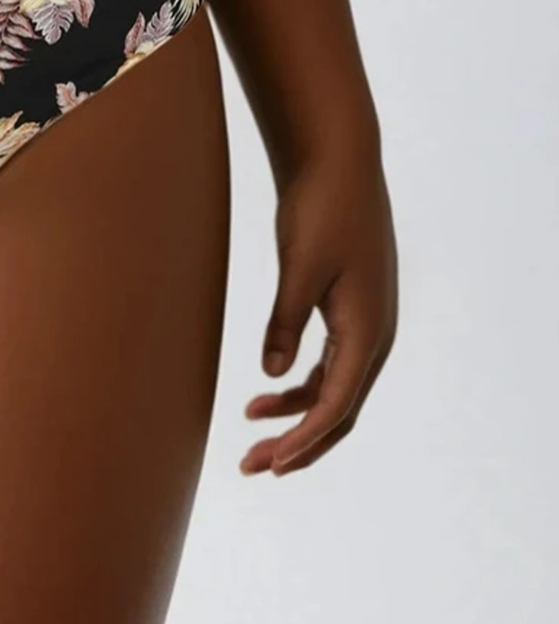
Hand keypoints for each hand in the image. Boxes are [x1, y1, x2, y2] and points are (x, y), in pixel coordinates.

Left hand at [241, 138, 397, 474]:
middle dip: (300, 442)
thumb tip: (271, 377)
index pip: (337, 407)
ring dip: (297, 413)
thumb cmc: (322, 206)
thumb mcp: (300, 264)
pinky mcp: (349, 307)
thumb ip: (285, 321)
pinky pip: (331, 363)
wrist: (338, 158)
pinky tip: (269, 388)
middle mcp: (374, 334)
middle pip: (340, 409)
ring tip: (250, 425)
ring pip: (335, 388)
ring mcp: (365, 321)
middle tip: (253, 465)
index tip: (269, 463)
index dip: (303, 441)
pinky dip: (302, 382)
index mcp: (368, 331)